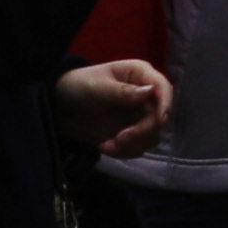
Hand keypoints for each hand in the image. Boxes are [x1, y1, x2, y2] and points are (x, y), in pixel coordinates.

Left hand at [57, 56, 173, 157]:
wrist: (61, 107)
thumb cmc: (79, 86)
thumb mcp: (97, 87)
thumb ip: (123, 91)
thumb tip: (151, 91)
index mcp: (139, 75)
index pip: (163, 88)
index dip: (166, 104)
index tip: (160, 121)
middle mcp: (145, 95)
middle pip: (159, 117)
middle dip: (141, 132)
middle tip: (119, 140)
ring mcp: (139, 116)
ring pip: (152, 136)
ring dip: (132, 145)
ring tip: (108, 145)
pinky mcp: (132, 133)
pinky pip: (139, 147)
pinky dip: (124, 152)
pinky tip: (105, 146)